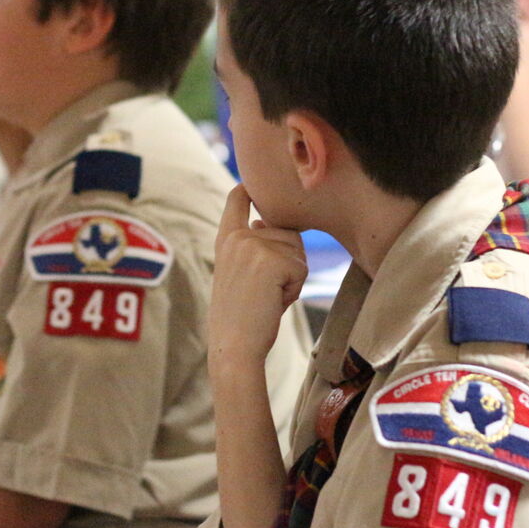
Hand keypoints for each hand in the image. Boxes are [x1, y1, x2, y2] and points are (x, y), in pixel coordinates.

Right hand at [210, 185, 307, 376]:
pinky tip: (273, 302)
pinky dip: (295, 289)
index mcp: (227, 239)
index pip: (238, 201)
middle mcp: (239, 237)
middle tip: (263, 291)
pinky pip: (301, 268)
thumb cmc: (239, 317)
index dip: (249, 189)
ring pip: (297, 251)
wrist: (234, 346)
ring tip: (267, 297)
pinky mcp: (272, 260)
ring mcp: (255, 246)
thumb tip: (262, 222)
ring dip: (292, 277)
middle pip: (287, 232)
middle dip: (288, 262)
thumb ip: (251, 246)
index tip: (250, 181)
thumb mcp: (239, 273)